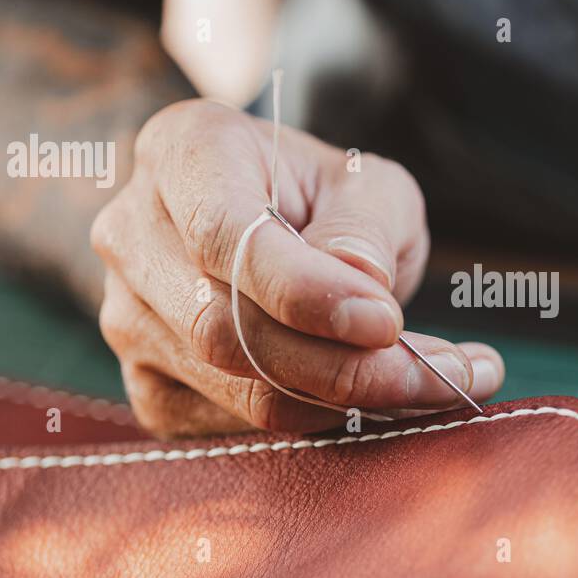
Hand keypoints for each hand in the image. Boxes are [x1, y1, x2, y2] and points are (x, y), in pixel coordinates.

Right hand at [91, 98, 503, 435]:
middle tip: (449, 372)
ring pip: (236, 385)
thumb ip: (362, 228)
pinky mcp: (151, 384)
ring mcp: (128, 314)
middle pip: (225, 328)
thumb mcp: (367, 184)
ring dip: (350, 400)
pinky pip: (234, 426)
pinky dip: (320, 422)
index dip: (305, 291)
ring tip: (442, 383)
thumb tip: (362, 295)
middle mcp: (132, 232)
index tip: (387, 322)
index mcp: (183, 151)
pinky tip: (381, 401)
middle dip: (347, 364)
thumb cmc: (327, 196)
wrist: (281, 228)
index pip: (224, 236)